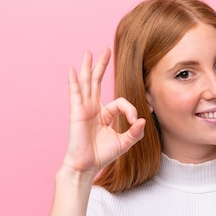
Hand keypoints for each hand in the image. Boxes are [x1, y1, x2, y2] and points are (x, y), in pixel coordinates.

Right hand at [62, 49, 144, 175]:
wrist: (87, 166)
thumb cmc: (103, 155)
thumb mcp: (124, 143)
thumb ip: (135, 132)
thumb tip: (143, 119)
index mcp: (105, 115)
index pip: (121, 102)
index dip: (131, 109)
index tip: (135, 121)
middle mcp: (94, 109)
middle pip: (97, 82)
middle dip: (102, 65)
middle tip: (106, 49)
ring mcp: (84, 109)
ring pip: (87, 83)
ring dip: (88, 67)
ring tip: (88, 52)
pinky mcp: (77, 113)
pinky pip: (75, 94)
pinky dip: (73, 81)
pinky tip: (72, 70)